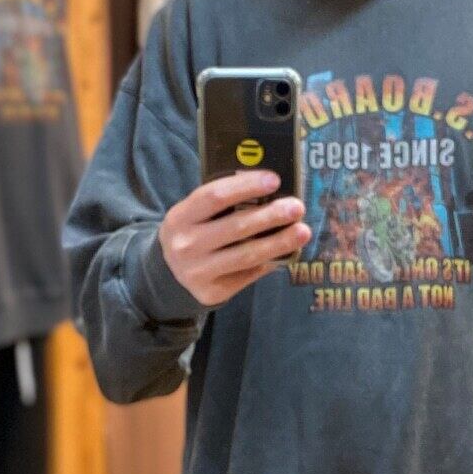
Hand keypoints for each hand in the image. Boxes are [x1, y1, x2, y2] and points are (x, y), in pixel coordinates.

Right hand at [159, 170, 310, 306]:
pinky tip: (285, 252)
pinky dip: (269, 262)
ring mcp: (198, 273)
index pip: (215, 197)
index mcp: (180, 218)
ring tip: (302, 232)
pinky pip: (248, 275)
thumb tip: (270, 192)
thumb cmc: (193, 233)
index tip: (275, 180)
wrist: (170, 273)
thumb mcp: (194, 214)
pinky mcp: (212, 293)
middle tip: (297, 207)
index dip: (246, 186)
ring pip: (247, 255)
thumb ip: (222, 203)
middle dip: (271, 216)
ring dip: (279, 242)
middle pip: (236, 227)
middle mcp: (186, 246)